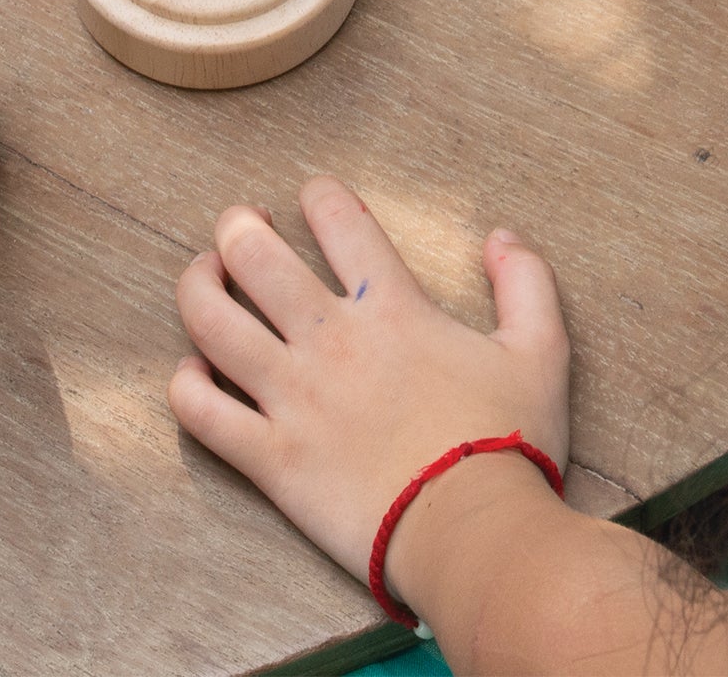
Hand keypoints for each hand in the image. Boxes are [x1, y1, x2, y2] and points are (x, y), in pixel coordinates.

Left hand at [168, 176, 570, 605]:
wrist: (473, 534)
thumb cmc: (509, 442)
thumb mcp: (542, 350)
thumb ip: (526, 282)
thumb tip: (501, 235)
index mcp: (392, 308)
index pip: (340, 221)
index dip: (319, 194)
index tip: (312, 194)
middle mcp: (332, 340)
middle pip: (255, 257)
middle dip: (237, 227)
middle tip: (239, 223)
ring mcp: (293, 399)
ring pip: (212, 323)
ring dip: (197, 287)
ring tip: (203, 275)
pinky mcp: (271, 459)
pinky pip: (202, 414)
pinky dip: (185, 385)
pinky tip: (192, 371)